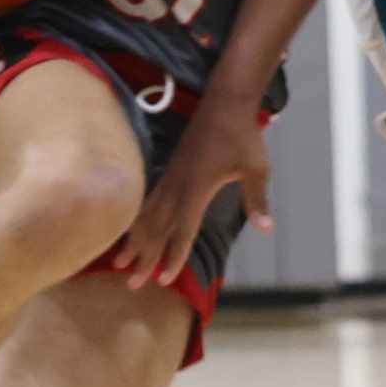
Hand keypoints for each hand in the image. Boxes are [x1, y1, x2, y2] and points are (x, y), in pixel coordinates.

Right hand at [113, 92, 272, 287]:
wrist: (225, 102)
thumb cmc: (243, 135)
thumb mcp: (256, 168)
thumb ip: (258, 200)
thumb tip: (267, 229)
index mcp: (196, 189)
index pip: (182, 231)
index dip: (173, 257)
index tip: (163, 279)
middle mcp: (177, 186)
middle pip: (157, 229)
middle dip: (144, 257)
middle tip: (131, 284)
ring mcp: (170, 176)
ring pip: (146, 215)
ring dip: (134, 239)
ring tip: (118, 261)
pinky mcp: (169, 169)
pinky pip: (148, 200)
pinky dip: (139, 218)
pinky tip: (134, 228)